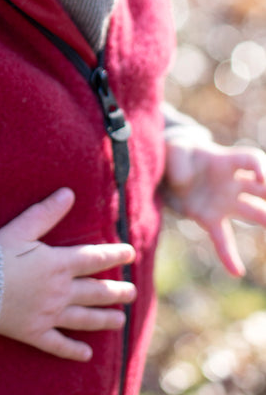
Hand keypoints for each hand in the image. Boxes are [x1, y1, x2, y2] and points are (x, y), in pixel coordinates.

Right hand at [0, 188, 135, 360]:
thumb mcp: (21, 228)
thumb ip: (46, 212)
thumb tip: (68, 193)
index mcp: (58, 264)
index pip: (94, 258)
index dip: (114, 254)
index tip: (131, 253)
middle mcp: (60, 291)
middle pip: (95, 292)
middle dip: (116, 292)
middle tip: (133, 293)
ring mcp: (49, 314)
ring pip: (84, 318)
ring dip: (104, 319)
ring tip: (120, 321)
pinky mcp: (34, 333)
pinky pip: (59, 344)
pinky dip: (73, 350)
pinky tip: (86, 354)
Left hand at [163, 138, 265, 275]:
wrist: (166, 170)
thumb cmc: (175, 153)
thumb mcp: (174, 149)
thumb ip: (178, 160)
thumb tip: (184, 183)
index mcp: (225, 161)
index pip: (251, 159)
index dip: (261, 167)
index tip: (262, 179)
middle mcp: (232, 183)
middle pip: (263, 189)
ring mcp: (224, 202)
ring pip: (254, 214)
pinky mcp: (209, 218)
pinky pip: (223, 239)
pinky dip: (228, 255)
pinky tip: (236, 271)